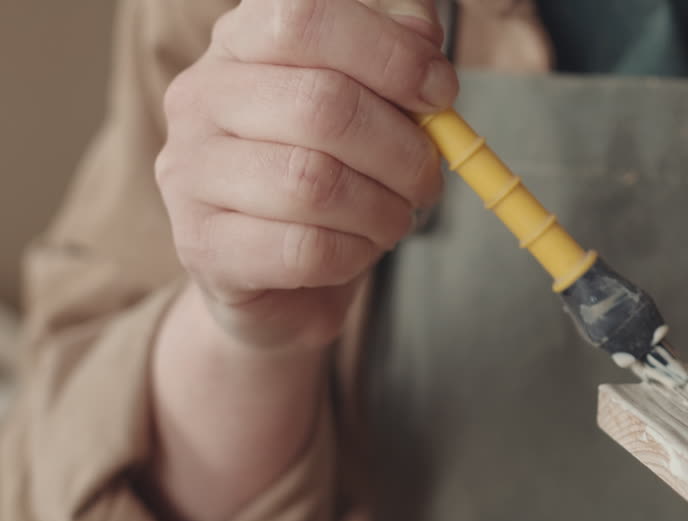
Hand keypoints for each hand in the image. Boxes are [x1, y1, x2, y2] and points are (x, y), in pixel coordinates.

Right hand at [155, 0, 455, 348]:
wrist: (280, 274)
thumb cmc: (333, 168)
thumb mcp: (372, 97)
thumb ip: (399, 51)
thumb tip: (422, 37)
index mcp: (241, 42)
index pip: (305, 17)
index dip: (389, 54)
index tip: (441, 94)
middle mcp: (201, 97)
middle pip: (322, 105)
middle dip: (402, 150)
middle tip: (427, 178)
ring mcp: (192, 173)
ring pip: (314, 184)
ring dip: (384, 209)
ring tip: (394, 216)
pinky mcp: (204, 247)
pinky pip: (304, 249)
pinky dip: (355, 255)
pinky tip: (357, 248)